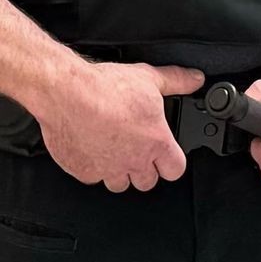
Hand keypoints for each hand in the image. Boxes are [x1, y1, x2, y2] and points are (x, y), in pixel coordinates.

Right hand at [35, 61, 204, 190]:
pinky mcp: (84, 172)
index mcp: (155, 143)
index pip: (175, 169)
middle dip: (144, 168)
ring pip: (120, 184)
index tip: (165, 153)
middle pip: (147, 181)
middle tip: (135, 148)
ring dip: (119, 171)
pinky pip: (93, 178)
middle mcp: (134, 161)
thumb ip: (176, 81)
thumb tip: (194, 79)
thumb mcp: (148, 78)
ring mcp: (108, 169)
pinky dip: (93, 167)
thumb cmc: (104, 89)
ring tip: (113, 150)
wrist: (66, 94)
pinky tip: (90, 149)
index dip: (171, 161)